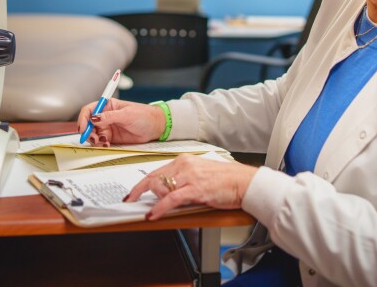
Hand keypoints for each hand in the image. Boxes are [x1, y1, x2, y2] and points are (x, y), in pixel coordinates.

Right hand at [76, 98, 164, 145]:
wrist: (156, 127)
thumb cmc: (144, 115)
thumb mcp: (127, 114)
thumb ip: (110, 117)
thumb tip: (94, 118)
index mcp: (108, 106)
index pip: (89, 110)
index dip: (83, 119)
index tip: (83, 128)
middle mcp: (106, 116)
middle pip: (89, 124)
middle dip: (88, 132)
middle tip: (94, 138)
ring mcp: (108, 127)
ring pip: (94, 134)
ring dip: (94, 139)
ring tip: (103, 142)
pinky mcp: (112, 138)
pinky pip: (101, 142)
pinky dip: (101, 145)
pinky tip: (106, 145)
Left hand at [124, 155, 257, 219]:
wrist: (244, 182)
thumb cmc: (226, 179)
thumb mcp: (200, 173)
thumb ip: (183, 178)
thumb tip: (167, 189)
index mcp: (185, 160)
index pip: (156, 171)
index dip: (142, 183)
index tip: (134, 192)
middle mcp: (185, 165)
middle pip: (154, 178)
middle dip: (140, 191)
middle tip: (132, 201)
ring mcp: (189, 176)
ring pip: (160, 187)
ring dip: (153, 200)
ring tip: (150, 209)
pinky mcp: (195, 189)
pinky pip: (171, 199)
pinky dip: (159, 208)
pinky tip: (153, 214)